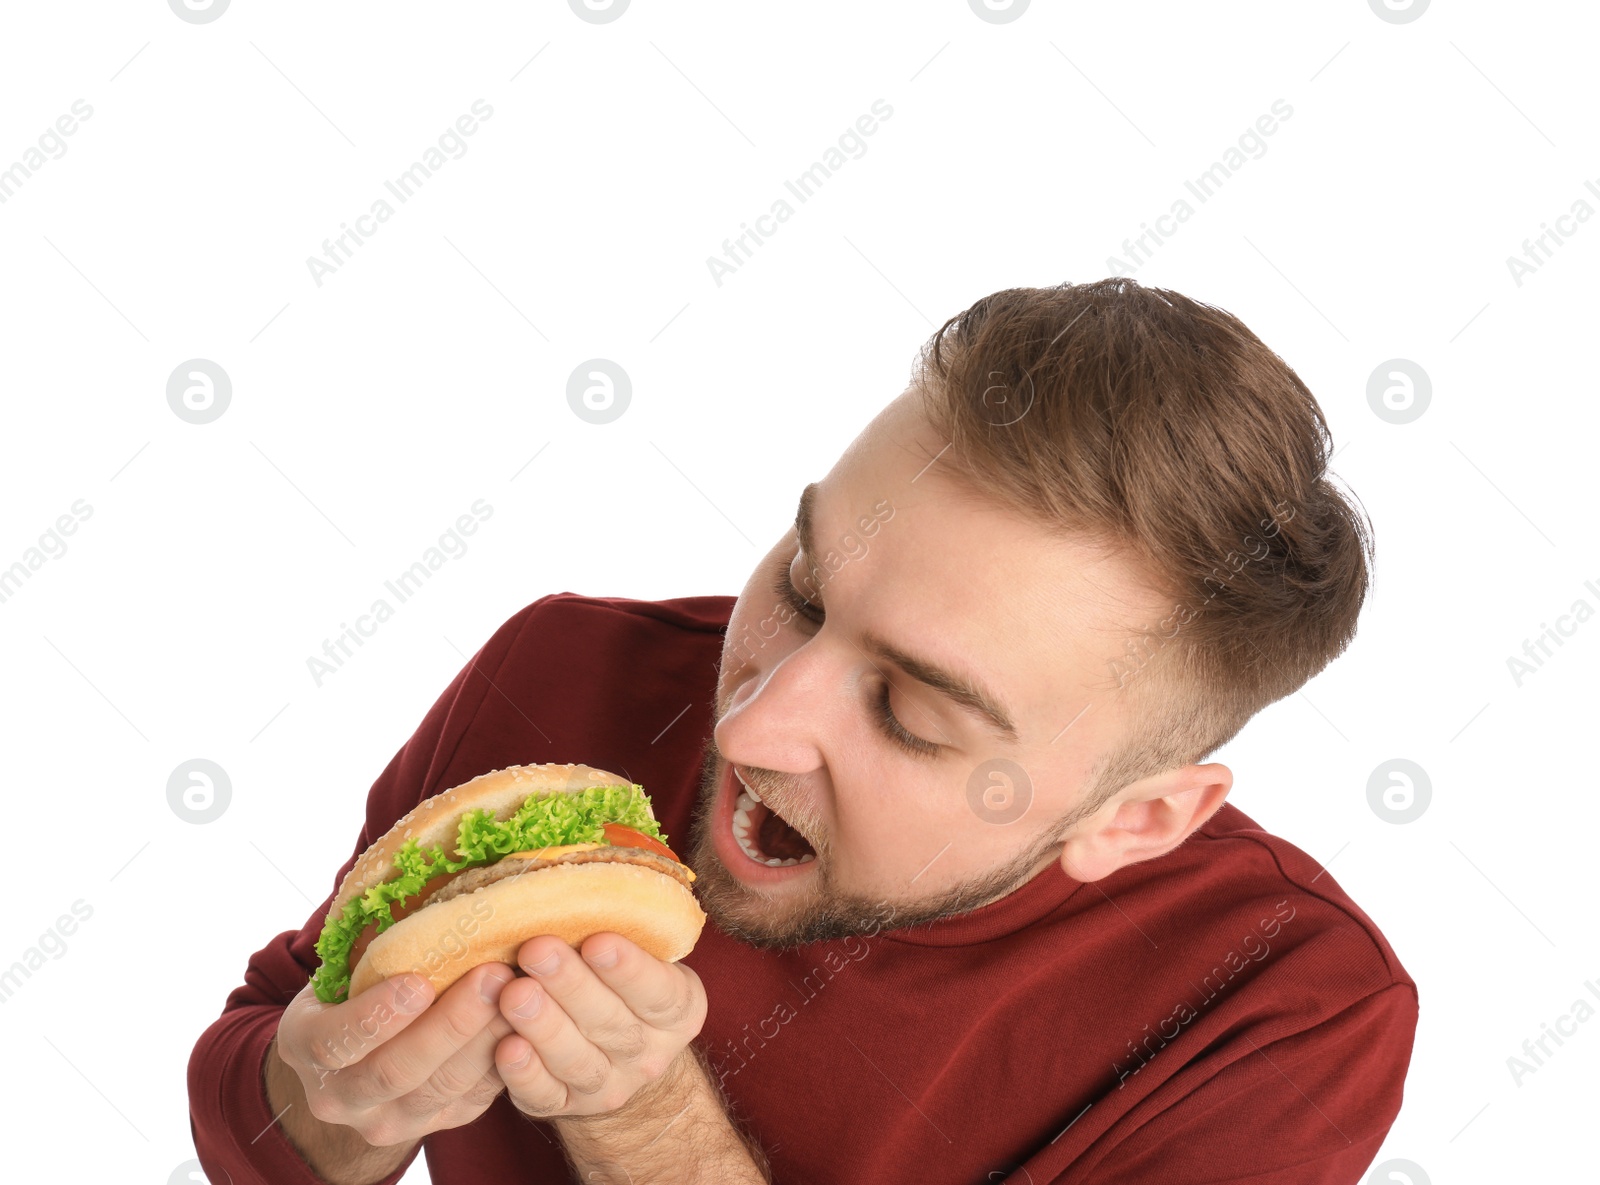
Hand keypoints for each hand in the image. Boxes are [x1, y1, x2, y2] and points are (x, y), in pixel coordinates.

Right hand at [274, 962, 518, 1146]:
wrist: (355, 1060)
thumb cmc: (354, 988)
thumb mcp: (342, 965)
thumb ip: (371, 944)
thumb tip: (426, 878)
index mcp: (305, 1046)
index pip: (336, 1040)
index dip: (378, 1015)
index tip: (419, 982)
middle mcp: (340, 1097)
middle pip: (397, 1070)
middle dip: (451, 1024)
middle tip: (493, 976)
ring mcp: (389, 1119)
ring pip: (445, 1087)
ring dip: (487, 1038)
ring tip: (521, 992)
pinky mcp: (438, 1124)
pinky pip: (476, 1098)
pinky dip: (505, 1058)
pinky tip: (527, 1019)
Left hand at [494, 933, 706, 1118]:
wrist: (621, 1057)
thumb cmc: (623, 983)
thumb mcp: (644, 954)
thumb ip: (624, 928)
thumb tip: (583, 872)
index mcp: (677, 1009)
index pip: (657, 990)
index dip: (628, 968)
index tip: (597, 940)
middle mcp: (648, 1053)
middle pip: (610, 1023)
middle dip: (571, 985)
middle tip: (537, 950)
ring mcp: (607, 1086)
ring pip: (576, 1061)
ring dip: (543, 1026)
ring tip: (512, 993)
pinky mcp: (565, 1108)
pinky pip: (544, 1096)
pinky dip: (524, 1074)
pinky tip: (504, 1047)